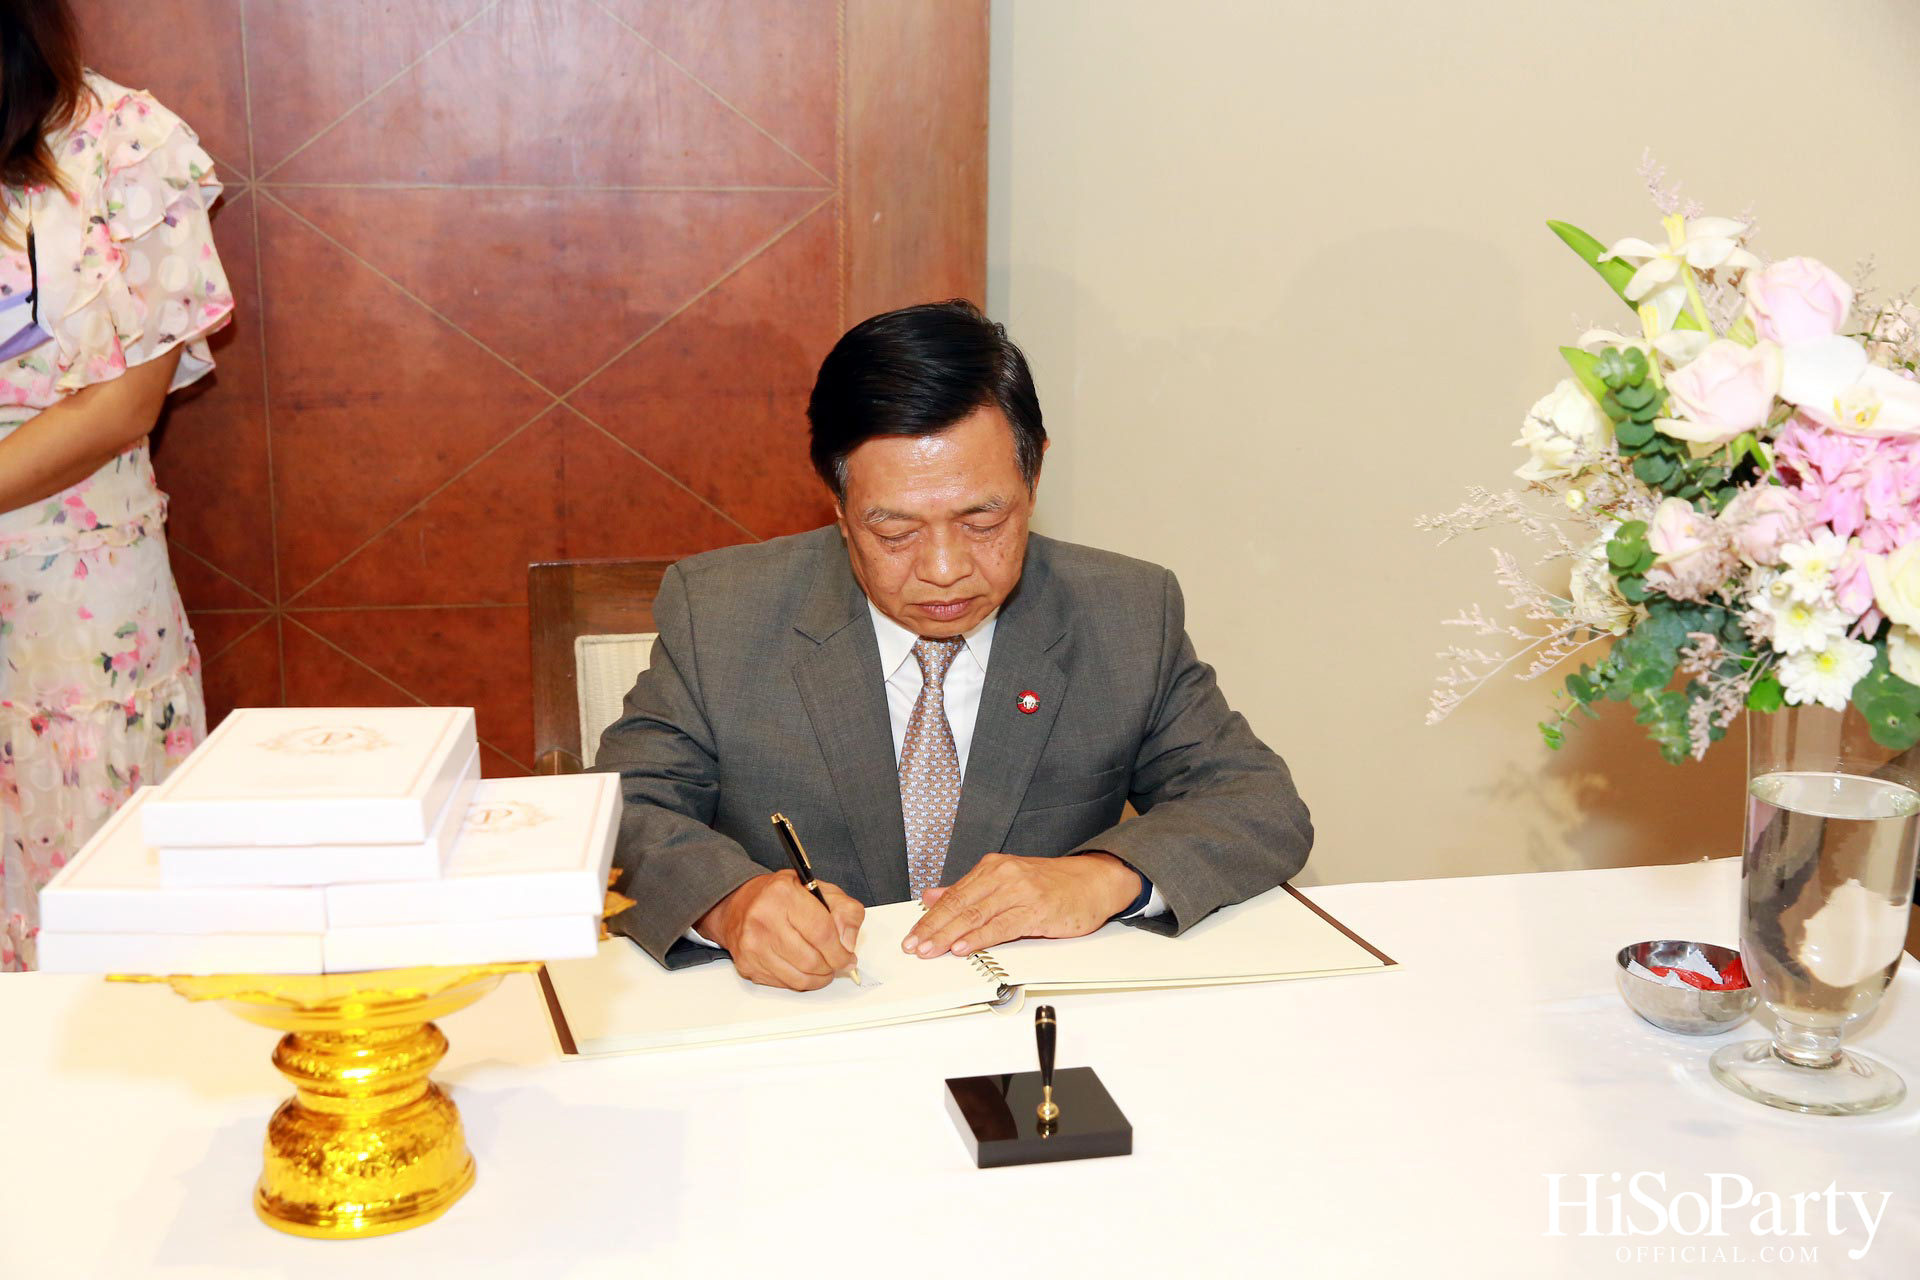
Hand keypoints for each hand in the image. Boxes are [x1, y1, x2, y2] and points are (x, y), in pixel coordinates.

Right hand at [695, 871, 864, 990]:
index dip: (840, 952)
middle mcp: (763, 919)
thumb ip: (845, 910)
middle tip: (837, 963)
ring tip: (823, 967)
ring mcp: (752, 945)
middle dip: (831, 967)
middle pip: (811, 960)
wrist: (739, 904)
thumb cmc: (781, 897)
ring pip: (798, 978)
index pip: (821, 932)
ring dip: (818, 978)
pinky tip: (802, 967)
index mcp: (783, 894)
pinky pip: (784, 984)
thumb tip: (849, 943)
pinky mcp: (747, 964)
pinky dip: (800, 980)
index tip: (848, 957)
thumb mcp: (819, 890)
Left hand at [902, 852, 1140, 958]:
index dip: (929, 917)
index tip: (912, 935)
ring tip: (931, 950)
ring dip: (949, 936)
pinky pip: (1002, 926)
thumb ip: (968, 890)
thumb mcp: (1006, 880)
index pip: (953, 895)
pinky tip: (964, 947)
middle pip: (959, 905)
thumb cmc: (1051, 884)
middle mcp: (1003, 875)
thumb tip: (931, 897)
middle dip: (933, 928)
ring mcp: (1020, 891)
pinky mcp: (1036, 909)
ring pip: (976, 915)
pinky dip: (980, 938)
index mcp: (992, 867)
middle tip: (913, 947)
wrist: (1094, 881)